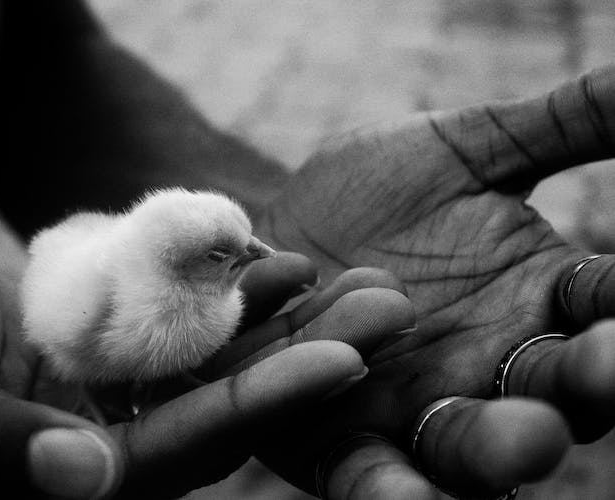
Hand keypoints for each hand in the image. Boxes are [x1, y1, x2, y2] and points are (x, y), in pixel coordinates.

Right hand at [0, 221, 410, 498]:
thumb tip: (82, 479)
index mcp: (54, 489)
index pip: (179, 457)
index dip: (261, 408)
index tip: (343, 360)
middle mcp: (94, 453)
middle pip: (219, 410)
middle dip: (303, 359)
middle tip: (388, 307)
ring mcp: (99, 397)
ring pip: (206, 362)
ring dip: (279, 320)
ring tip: (353, 276)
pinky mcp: (95, 346)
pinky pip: (171, 318)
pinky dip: (219, 289)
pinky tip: (275, 255)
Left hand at [246, 66, 614, 497]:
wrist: (283, 228)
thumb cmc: (378, 193)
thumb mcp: (470, 150)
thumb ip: (564, 125)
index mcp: (539, 307)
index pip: (607, 311)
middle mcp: (490, 374)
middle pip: (551, 395)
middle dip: (582, 386)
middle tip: (602, 363)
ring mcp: (416, 415)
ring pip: (466, 453)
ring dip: (494, 454)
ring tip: (522, 444)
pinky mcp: (341, 442)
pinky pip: (368, 477)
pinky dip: (389, 490)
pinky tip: (402, 494)